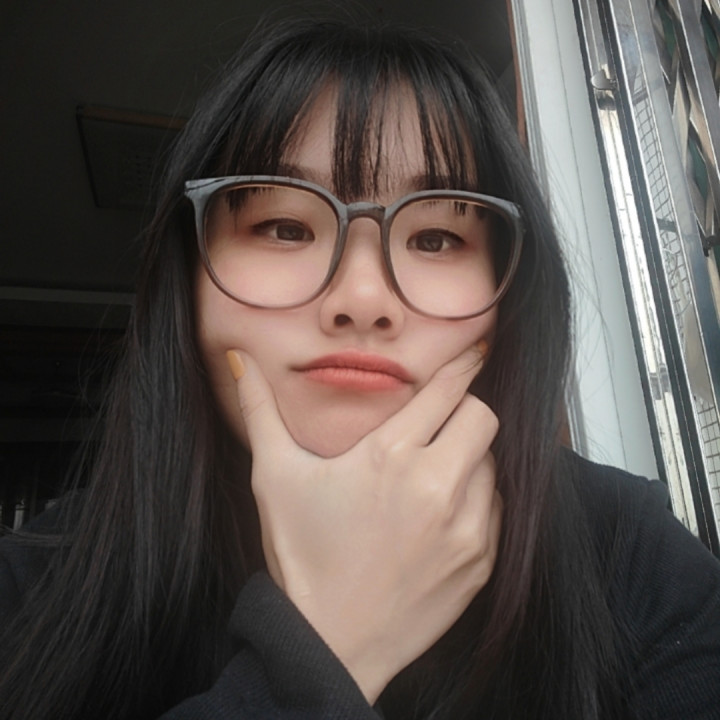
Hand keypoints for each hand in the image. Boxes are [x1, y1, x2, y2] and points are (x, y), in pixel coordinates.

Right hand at [227, 347, 501, 702]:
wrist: (329, 643)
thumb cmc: (300, 555)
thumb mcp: (274, 477)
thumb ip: (261, 412)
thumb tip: (239, 357)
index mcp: (389, 456)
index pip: (448, 390)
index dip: (463, 366)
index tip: (472, 356)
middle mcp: (436, 486)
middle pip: (483, 417)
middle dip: (465, 411)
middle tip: (439, 425)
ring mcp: (464, 527)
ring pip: (490, 464)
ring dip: (467, 460)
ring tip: (430, 477)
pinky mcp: (480, 561)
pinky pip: (494, 509)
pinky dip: (474, 501)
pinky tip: (439, 517)